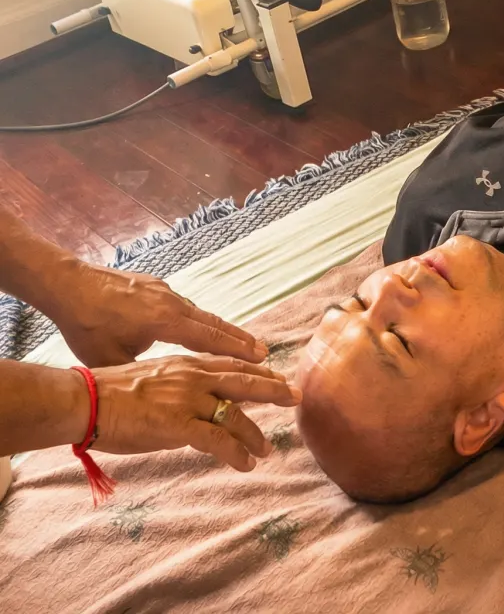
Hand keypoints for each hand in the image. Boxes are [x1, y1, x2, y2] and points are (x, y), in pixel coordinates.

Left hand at [48, 263, 266, 367]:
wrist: (69, 284)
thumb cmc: (87, 326)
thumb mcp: (113, 359)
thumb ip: (144, 372)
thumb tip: (163, 388)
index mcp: (166, 321)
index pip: (210, 338)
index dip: (237, 350)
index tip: (262, 356)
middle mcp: (173, 303)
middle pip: (214, 323)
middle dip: (240, 339)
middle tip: (264, 351)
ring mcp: (165, 291)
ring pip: (200, 314)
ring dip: (220, 329)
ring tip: (237, 342)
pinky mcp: (154, 285)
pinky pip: (184, 306)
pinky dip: (199, 320)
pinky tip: (197, 328)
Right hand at [90, 355, 301, 470]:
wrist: (88, 400)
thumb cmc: (112, 391)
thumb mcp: (155, 375)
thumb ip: (180, 382)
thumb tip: (196, 395)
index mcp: (189, 364)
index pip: (232, 364)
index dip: (257, 370)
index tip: (277, 374)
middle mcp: (195, 377)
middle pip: (245, 381)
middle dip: (274, 389)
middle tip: (296, 396)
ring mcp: (189, 400)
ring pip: (236, 415)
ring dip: (255, 434)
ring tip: (267, 449)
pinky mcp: (179, 425)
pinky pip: (218, 440)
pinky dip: (236, 452)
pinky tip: (246, 464)